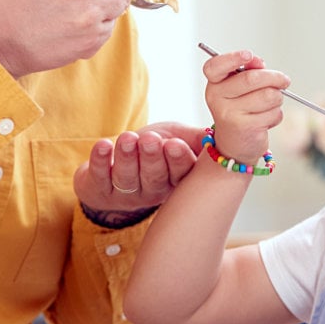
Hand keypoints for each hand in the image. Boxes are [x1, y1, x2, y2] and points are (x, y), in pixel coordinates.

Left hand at [74, 122, 201, 216]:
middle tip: (150, 139)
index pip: (180, 173)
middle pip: (154, 177)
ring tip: (127, 138)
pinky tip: (103, 145)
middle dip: (152, 158)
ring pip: (127, 177)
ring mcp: (126, 193)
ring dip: (127, 157)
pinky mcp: (100, 189)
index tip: (174, 144)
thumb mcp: (179, 138)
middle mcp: (152, 189)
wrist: (115, 166)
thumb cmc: (154, 149)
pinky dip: (100, 160)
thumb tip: (224, 130)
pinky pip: (100, 176)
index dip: (178, 160)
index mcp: (176, 179)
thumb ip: (198, 137)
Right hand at [202, 50, 290, 163]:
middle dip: (274, 78)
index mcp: (214, 84)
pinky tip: (266, 120)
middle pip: (251, 78)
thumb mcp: (239, 88)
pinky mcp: (245, 127)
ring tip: (270, 105)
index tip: (249, 55)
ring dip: (277, 98)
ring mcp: (229, 114)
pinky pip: (273, 113)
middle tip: (284, 81)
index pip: (215, 66)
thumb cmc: (241, 109)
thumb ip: (248, 71)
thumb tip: (258, 62)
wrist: (234, 144)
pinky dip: (276, 115)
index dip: (232, 58)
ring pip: (268, 95)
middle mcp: (217, 98)